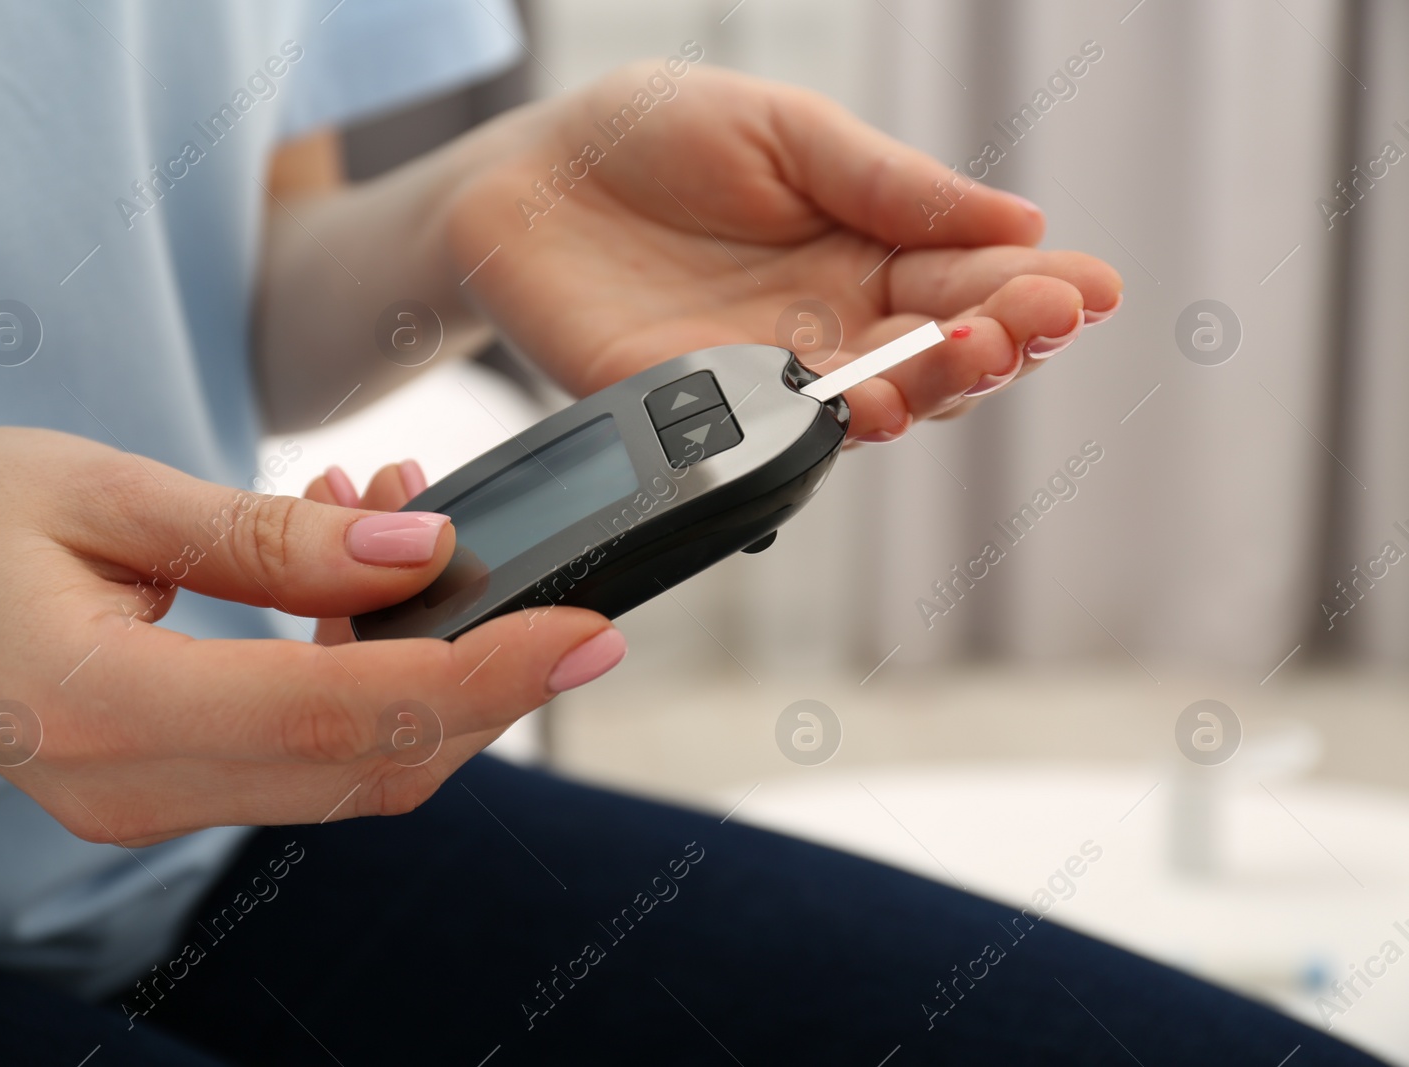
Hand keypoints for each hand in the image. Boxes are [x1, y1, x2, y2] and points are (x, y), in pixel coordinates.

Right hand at [0, 430, 623, 844]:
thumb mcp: (103, 491)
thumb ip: (270, 537)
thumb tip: (422, 548)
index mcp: (103, 711)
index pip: (344, 721)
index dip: (485, 678)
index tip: (589, 630)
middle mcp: (135, 789)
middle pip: (375, 769)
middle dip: (491, 681)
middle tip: (553, 579)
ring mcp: (151, 806)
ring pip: (358, 774)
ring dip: (429, 667)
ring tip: (410, 521)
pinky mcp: (171, 788)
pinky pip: (310, 756)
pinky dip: (370, 677)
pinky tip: (360, 574)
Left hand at [447, 62, 1122, 438]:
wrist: (527, 175)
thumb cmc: (657, 139)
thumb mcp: (787, 131)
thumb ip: (889, 184)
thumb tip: (1020, 219)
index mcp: (866, 253)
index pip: (967, 281)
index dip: (1031, 289)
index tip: (1089, 286)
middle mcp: (828, 329)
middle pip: (934, 358)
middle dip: (996, 342)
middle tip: (1035, 320)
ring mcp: (762, 376)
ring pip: (867, 405)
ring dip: (925, 387)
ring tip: (966, 353)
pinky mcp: (686, 409)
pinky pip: (762, 430)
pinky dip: (817, 425)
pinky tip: (865, 405)